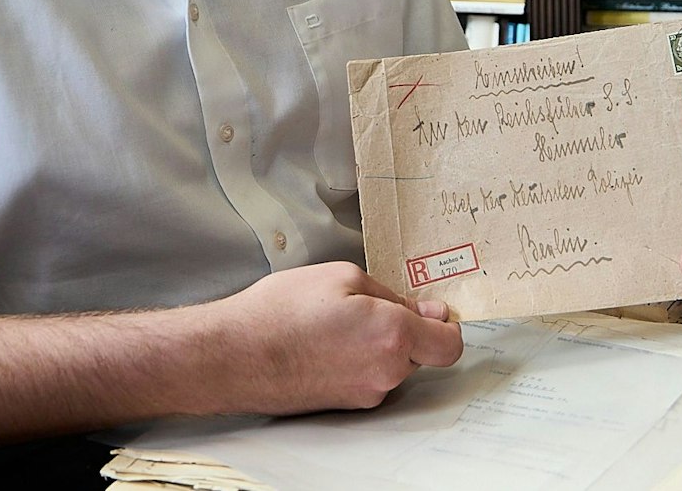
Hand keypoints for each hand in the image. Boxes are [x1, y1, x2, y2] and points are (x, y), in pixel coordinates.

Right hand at [215, 262, 462, 412]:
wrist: (231, 356)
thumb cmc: (280, 312)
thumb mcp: (342, 277)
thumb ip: (391, 294)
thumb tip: (422, 310)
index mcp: (392, 336)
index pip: (449, 345)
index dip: (446, 326)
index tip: (434, 311)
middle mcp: (385, 373)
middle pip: (419, 353)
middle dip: (405, 329)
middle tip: (370, 305)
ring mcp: (364, 394)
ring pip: (391, 365)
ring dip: (378, 345)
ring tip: (337, 322)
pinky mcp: (343, 405)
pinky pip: (367, 378)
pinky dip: (356, 360)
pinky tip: (325, 343)